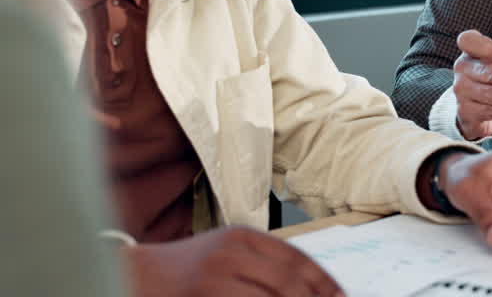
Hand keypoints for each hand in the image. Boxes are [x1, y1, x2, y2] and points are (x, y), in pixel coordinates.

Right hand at [125, 226, 342, 296]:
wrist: (131, 274)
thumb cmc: (183, 271)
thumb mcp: (226, 256)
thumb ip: (262, 266)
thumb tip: (308, 288)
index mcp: (243, 237)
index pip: (298, 260)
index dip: (325, 283)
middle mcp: (232, 252)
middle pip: (289, 282)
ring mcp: (215, 275)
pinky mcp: (202, 293)